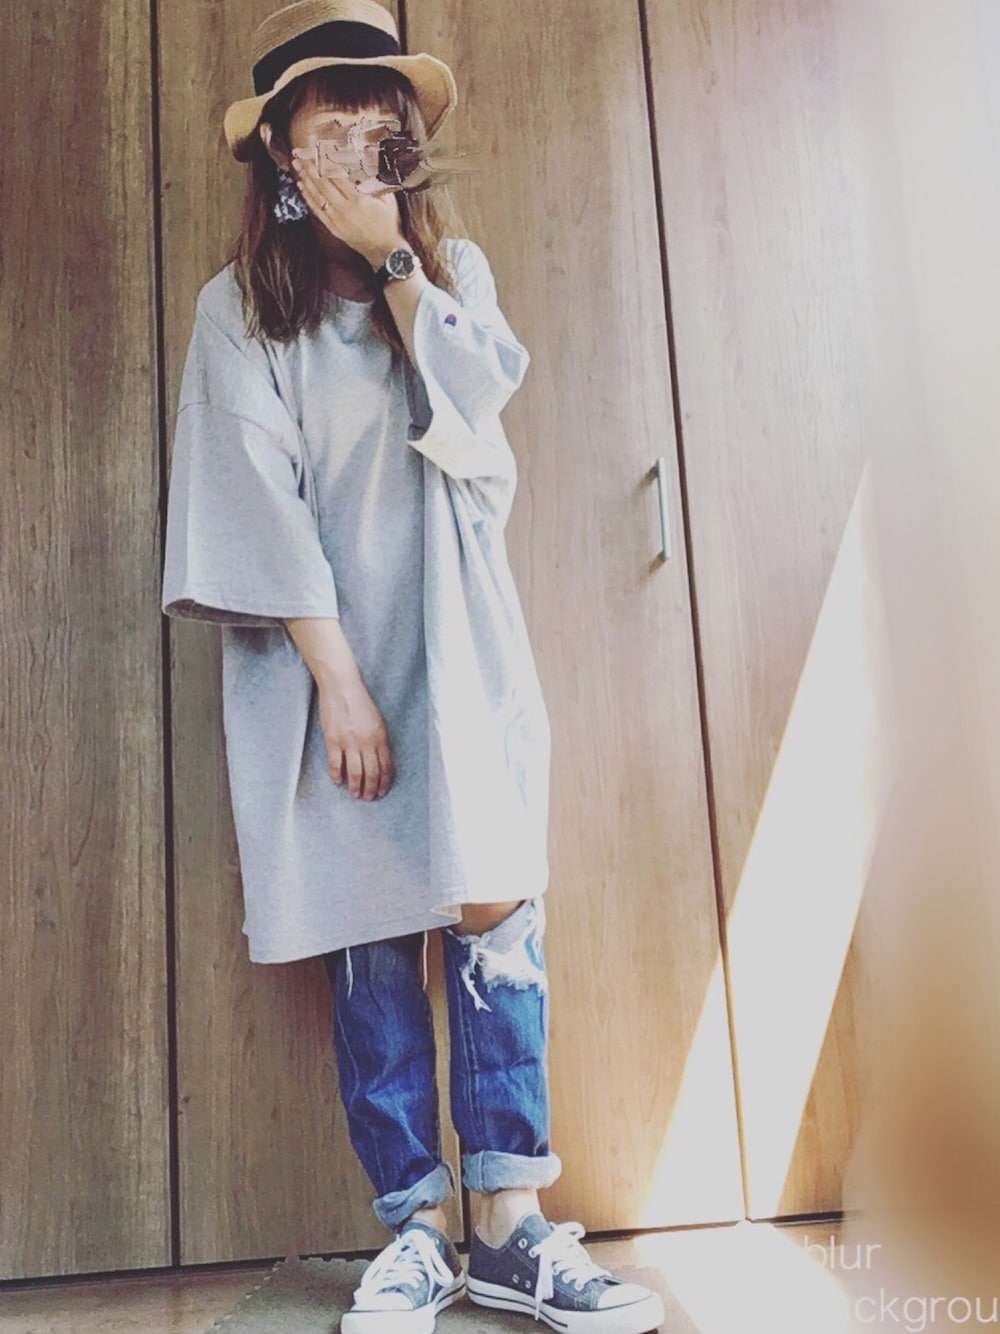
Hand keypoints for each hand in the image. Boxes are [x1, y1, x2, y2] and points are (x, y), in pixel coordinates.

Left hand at [291, 153, 404, 267]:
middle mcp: (345, 209)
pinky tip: (302, 187)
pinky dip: (308, 197)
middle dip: (310, 166)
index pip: (337, 174)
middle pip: (323, 183)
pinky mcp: (333, 227)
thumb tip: (363, 163)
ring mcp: (337, 219)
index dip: (326, 160)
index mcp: (359, 200)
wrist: (385, 251)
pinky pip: (317, 210)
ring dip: (305, 179)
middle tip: (299, 154)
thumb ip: (374, 181)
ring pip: (317, 195)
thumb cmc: (389, 223)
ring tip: (297, 166)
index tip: (318, 148)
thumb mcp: (387, 199)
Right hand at [317, 675, 394, 800]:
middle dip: (371, 789)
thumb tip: (381, 760)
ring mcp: (349, 741)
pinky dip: (337, 775)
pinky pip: (336, 763)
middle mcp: (367, 741)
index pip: (386, 766)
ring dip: (356, 787)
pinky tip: (338, 781)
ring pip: (355, 772)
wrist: (342, 687)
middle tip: (368, 797)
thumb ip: (379, 740)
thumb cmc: (359, 702)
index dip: (384, 782)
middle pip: (372, 773)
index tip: (382, 791)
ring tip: (355, 794)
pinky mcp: (333, 739)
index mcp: (380, 737)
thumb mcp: (377, 720)